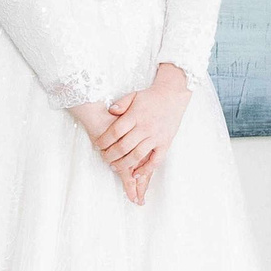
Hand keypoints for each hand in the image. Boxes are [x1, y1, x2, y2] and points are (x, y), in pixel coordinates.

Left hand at [91, 65, 192, 205]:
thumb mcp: (133, 96)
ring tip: (115, 167)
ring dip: (124, 164)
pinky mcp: (165, 144)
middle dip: (111, 155)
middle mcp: (145, 128)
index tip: (98, 145)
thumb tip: (110, 111)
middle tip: (104, 158)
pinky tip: (135, 174)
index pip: (115, 131)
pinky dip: (145, 170)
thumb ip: (120, 104)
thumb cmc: (150, 98)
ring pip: (137, 156)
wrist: (172, 96)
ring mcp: (156, 137)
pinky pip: (155, 161)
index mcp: (135, 116)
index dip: (104, 140)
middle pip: (124, 146)